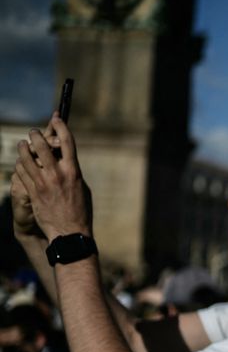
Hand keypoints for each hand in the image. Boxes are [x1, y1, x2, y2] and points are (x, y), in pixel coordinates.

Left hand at [13, 113, 92, 240]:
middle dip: (36, 135)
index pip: (67, 142)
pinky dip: (20, 165)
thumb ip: (73, 173)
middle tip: (33, 132)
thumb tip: (66, 161)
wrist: (70, 232)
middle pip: (43, 145)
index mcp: (74, 171)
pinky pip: (22, 172)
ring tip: (22, 144)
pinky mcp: (33, 192)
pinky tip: (20, 163)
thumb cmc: (80, 211)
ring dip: (23, 148)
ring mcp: (44, 183)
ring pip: (27, 157)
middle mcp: (58, 174)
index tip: (57, 119)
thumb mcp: (82, 188)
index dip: (60, 126)